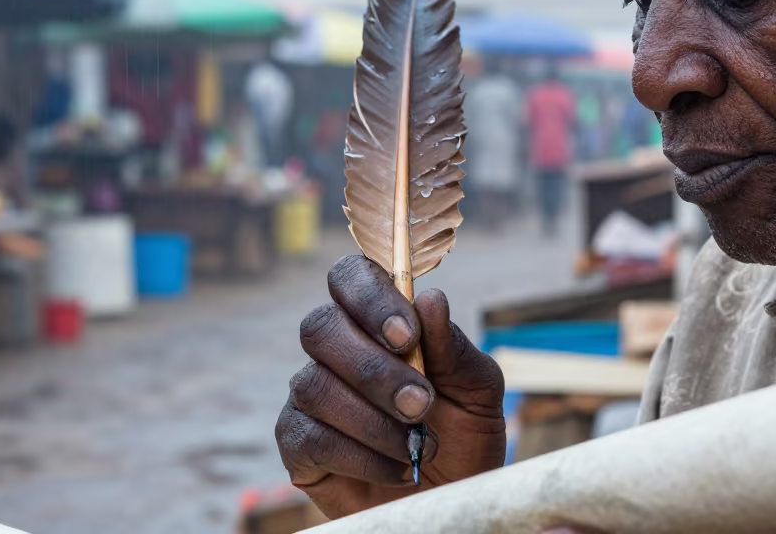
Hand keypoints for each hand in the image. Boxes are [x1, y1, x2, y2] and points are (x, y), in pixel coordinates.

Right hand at [275, 254, 506, 518]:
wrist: (451, 499)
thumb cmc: (463, 436)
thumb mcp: (477, 392)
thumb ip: (455, 349)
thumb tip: (431, 300)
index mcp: (376, 321)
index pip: (349, 277)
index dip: (370, 297)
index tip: (407, 336)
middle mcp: (336, 350)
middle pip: (320, 328)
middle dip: (373, 369)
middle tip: (421, 404)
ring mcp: (311, 396)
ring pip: (314, 385)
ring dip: (373, 420)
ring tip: (417, 446)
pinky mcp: (298, 443)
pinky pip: (309, 437)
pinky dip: (361, 456)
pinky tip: (398, 469)